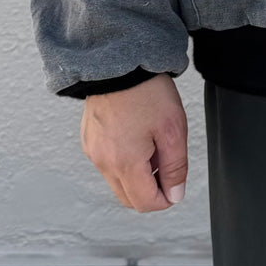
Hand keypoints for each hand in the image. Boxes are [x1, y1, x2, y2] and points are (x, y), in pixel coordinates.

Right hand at [79, 72, 187, 211]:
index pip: (144, 204)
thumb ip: (175, 167)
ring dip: (137, 174)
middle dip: (151, 188)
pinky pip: (107, 163)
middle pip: (128, 198)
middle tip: (166, 160)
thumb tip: (175, 194)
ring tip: (152, 142)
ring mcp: (93, 151)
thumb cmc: (147, 91)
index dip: (165, 199)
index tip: (176, 183)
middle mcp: (102, 162)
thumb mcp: (173, 129)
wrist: (120, 62)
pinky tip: (137, 135)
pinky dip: (124, 160)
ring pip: (117, 181)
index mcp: (124, 163)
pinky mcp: (89, 139)